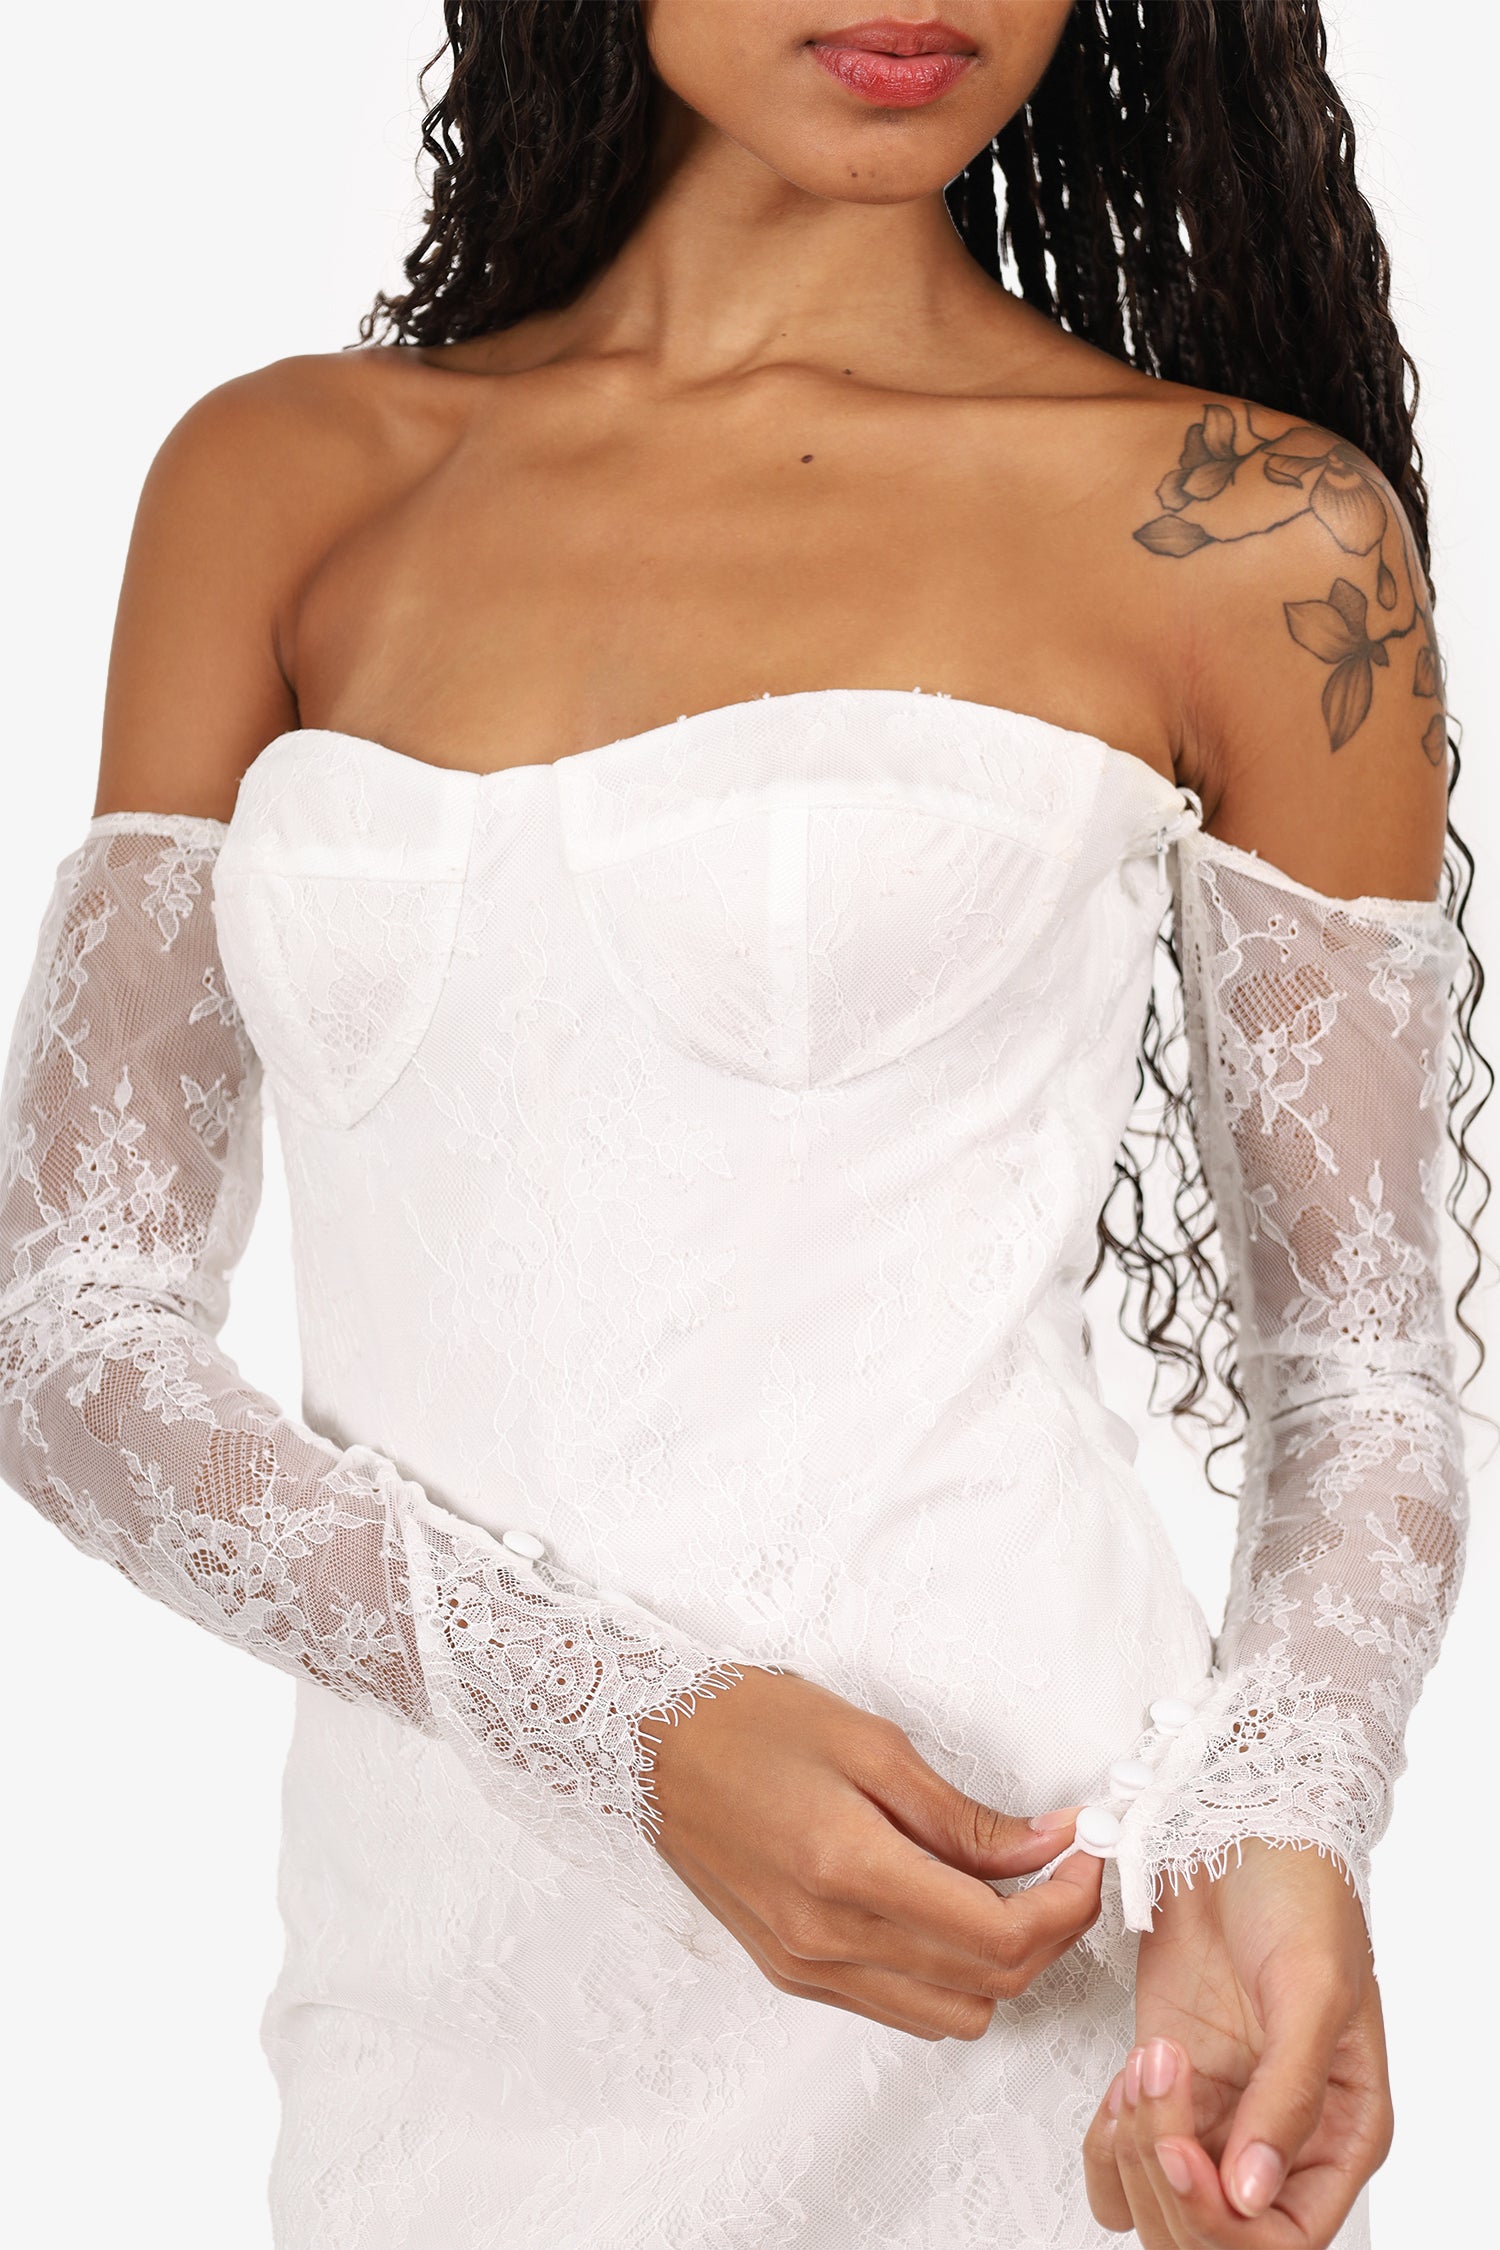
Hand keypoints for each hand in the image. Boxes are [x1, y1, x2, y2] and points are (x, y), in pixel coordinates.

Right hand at [639, 1665, 1102, 2038]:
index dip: (1067, 1905)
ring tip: (1004, 1888)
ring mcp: (807, 1967)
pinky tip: (943, 1908)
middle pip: (988, 1986)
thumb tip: (1048, 1846)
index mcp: (850, 1872)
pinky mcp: (793, 1975)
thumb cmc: (752, 1723)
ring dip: (999, 1965)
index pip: (1000, 1936)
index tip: (1087, 1855)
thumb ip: (962, 1815)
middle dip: (1048, 1933)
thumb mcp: (871, 1744)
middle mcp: (828, 1941)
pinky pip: (899, 2007)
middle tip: (1061, 1865)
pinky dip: (944, 1974)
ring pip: (951, 2015)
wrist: (652, 1744)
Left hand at [1082, 1839, 1392, 2244]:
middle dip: (1167, 2183)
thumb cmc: (1299, 1892)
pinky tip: (1127, 2069)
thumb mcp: (1313, 1990)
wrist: (1238, 1821)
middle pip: (1211, 2237)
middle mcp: (1277, 2138)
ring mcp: (1214, 2110)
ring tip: (1147, 2065)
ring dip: (1132, 2153)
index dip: (1221, 2220)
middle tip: (1156, 2091)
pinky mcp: (1164, 2077)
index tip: (1182, 2151)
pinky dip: (1106, 2131)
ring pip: (1156, 2201)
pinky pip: (1119, 2153)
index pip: (1283, 2243)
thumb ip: (1289, 2097)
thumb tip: (1251, 2196)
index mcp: (1340, 2135)